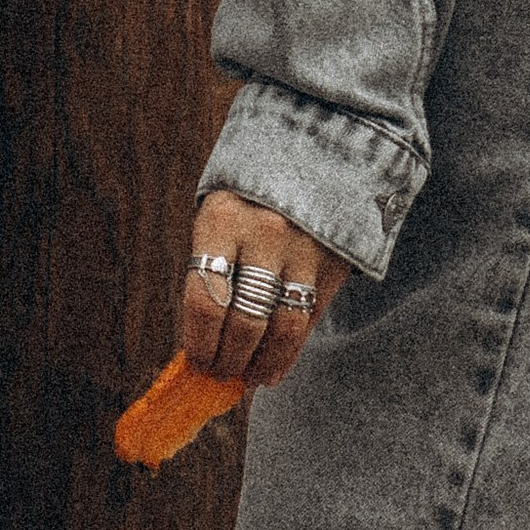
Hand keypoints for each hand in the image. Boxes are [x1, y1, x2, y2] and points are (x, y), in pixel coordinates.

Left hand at [183, 189, 350, 390]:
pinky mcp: (334, 262)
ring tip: (248, 378)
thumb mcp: (219, 215)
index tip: (196, 361)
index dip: (199, 342)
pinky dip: (288, 353)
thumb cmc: (250, 196)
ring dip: (261, 364)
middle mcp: (265, 236)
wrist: (316, 151)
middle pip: (244, 321)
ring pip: (282, 329)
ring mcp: (304, 250)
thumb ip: (212, 269)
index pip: (204, 299)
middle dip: (228, 360)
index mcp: (222, 220)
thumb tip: (200, 339)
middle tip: (219, 375)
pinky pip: (309, 321)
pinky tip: (274, 368)